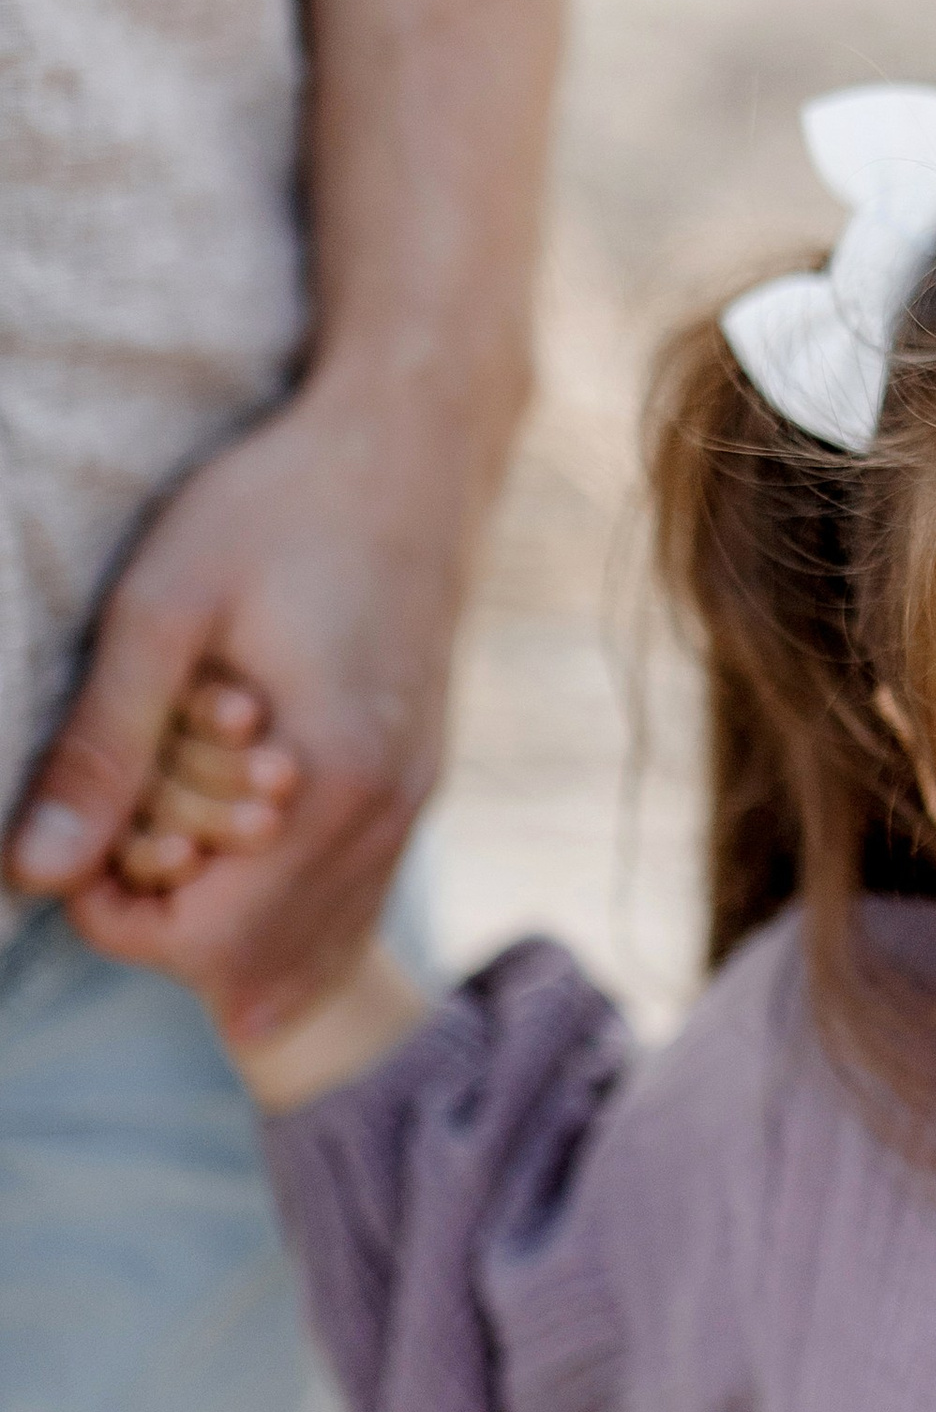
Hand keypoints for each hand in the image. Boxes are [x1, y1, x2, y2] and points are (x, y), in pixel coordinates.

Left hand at [6, 378, 475, 1035]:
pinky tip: (233, 846)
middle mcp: (387, 814)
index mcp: (327, 782)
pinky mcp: (420, 782)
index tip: (81, 826)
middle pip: (259, 964)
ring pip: (314, 944)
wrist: (411, 447)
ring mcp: (414, 803)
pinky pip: (353, 897)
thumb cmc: (276, 509)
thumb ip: (104, 751)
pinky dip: (283, 901)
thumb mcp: (162, 611)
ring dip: (224, 910)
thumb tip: (30, 874)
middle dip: (166, 914)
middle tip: (122, 816)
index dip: (113, 909)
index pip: (208, 942)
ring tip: (170, 822)